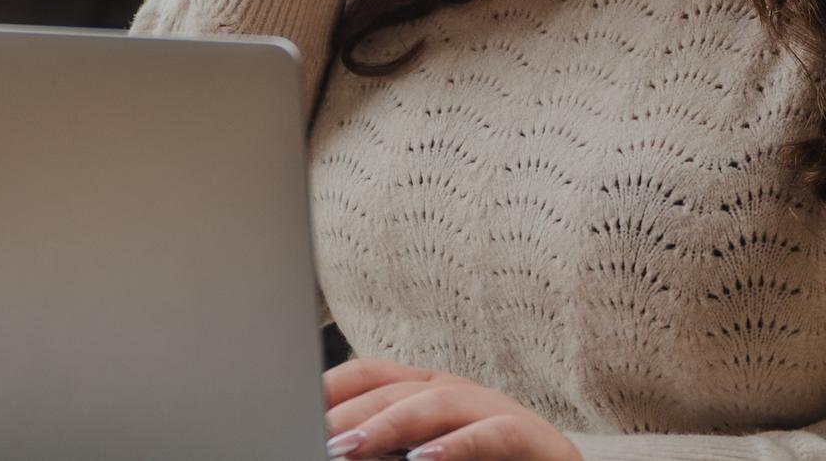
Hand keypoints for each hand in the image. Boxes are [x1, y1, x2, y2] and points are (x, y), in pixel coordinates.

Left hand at [321, 357, 583, 460]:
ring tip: (349, 447)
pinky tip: (424, 460)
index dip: (331, 385)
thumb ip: (386, 451)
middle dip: (349, 411)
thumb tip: (337, 449)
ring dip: (388, 424)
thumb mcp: (424, 458)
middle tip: (314, 434)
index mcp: (427, 391)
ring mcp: (494, 409)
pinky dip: (455, 447)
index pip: (370, 374)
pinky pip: (491, 433)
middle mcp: (457, 391)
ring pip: (435, 403)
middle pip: (394, 387)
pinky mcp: (531, 436)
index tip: (294, 402)